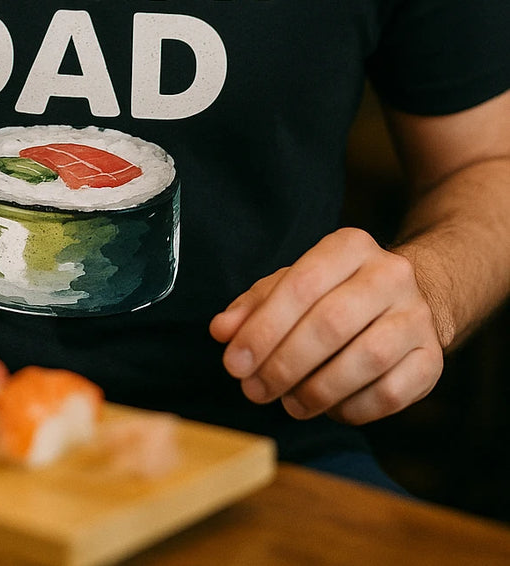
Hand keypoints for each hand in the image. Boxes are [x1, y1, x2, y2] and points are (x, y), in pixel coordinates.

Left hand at [209, 227, 443, 424]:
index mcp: (350, 246)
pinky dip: (352, 408)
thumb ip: (255, 306)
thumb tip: (222, 331)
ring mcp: (417, 316)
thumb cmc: (336, 294)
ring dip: (317, 390)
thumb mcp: (293, 286)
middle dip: (284, 364)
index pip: (302, 285)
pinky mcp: (432, 359)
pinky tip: (330, 408)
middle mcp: (390, 274)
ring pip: (365, 360)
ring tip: (289, 403)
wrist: (408, 301)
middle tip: (255, 390)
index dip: (263, 328)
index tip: (234, 362)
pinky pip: (390, 394)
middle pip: (331, 323)